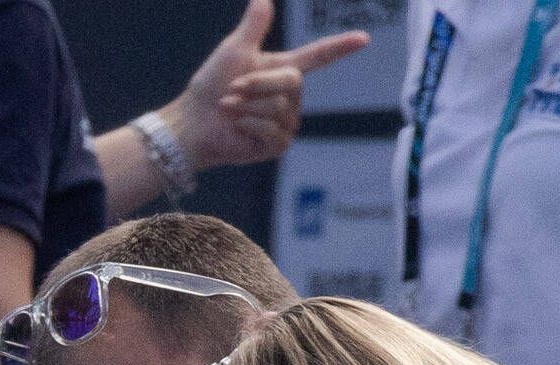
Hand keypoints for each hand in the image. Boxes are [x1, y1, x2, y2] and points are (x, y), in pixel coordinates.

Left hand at [167, 0, 370, 172]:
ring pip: (280, 106)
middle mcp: (289, 95)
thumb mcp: (234, 50)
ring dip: (247, 107)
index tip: (364, 39)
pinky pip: (273, 129)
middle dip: (256, 84)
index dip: (341, 47)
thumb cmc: (211, 85)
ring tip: (231, 109)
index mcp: (283, 69)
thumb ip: (253, 25)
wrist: (195, 122)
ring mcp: (286, 121)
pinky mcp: (278, 144)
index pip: (319, 56)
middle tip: (232, 91)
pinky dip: (248, 125)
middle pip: (292, 81)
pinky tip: (238, 128)